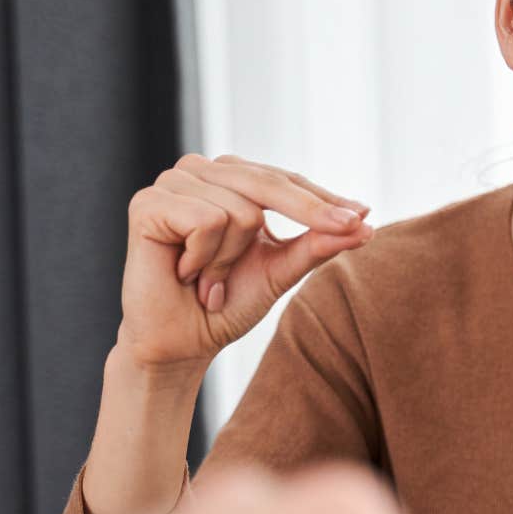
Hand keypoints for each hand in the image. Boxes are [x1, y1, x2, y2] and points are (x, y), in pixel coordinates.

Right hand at [118, 154, 372, 368]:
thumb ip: (319, 243)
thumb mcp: (282, 270)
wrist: (181, 343)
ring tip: (208, 281)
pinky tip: (184, 273)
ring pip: (241, 211)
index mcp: (233, 179)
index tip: (363, 217)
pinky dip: (204, 259)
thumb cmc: (228, 304)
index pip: (287, 180)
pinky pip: (208, 222)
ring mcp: (172, 182)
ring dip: (230, 261)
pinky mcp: (147, 202)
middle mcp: (202, 171)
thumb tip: (365, 224)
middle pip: (270, 185)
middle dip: (296, 222)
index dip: (325, 201)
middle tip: (314, 248)